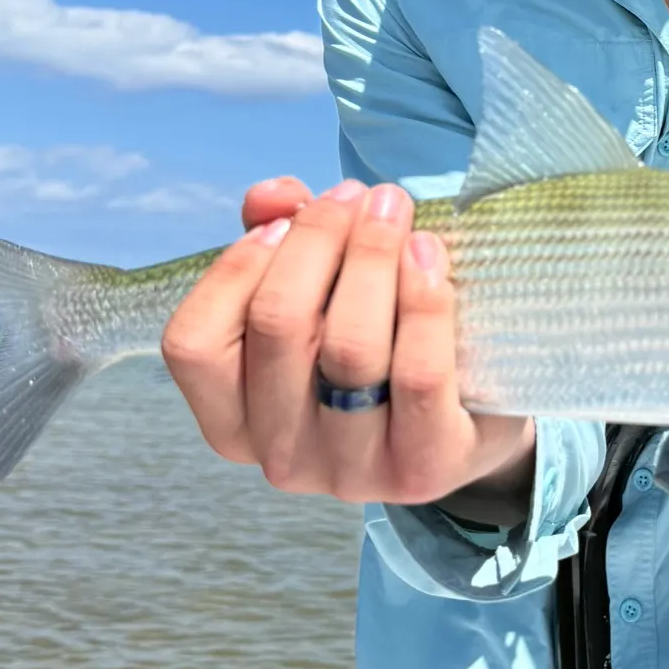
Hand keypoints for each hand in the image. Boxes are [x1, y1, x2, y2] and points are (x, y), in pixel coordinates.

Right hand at [162, 176, 534, 513]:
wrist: (472, 420)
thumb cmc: (380, 346)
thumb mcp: (320, 293)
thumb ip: (281, 238)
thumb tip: (272, 197)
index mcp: (234, 423)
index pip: (196, 344)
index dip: (237, 265)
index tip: (287, 215)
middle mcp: (282, 458)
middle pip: (279, 327)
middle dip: (319, 239)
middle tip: (364, 196)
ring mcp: (353, 472)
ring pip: (348, 348)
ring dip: (373, 258)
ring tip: (397, 211)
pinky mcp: (424, 469)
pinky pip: (417, 374)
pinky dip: (422, 300)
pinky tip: (428, 255)